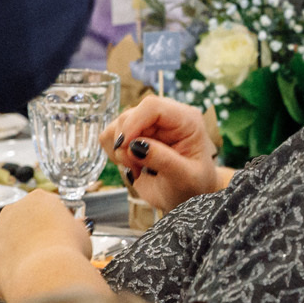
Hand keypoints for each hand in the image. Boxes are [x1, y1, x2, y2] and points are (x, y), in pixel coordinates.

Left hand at [0, 190, 96, 302]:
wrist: (48, 274)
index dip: (52, 226)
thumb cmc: (68, 253)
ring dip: (13, 257)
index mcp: (39, 199)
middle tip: (44, 257)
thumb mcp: (82, 233)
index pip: (43, 208)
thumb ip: (73, 227)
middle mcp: (12, 210)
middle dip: (28, 239)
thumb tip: (75, 229)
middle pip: (18, 224)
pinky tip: (15, 281)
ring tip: (31, 272)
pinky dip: (0, 276)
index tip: (58, 238)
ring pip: (2, 246)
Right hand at [103, 96, 228, 209]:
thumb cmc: (193, 185)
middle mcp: (166, 117)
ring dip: (120, 151)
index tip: (126, 147)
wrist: (188, 196)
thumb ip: (164, 160)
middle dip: (126, 145)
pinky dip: (115, 154)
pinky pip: (110, 136)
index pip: (152, 106)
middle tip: (137, 169)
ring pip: (116, 125)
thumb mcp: (185, 177)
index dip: (134, 123)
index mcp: (186, 120)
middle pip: (129, 115)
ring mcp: (148, 124)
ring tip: (137, 169)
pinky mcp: (134, 135)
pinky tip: (132, 166)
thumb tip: (136, 146)